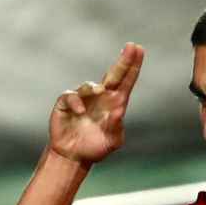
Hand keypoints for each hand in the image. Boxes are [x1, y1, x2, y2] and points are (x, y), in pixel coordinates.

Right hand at [49, 42, 144, 165]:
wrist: (74, 157)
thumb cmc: (96, 147)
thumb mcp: (112, 141)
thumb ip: (117, 128)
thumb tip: (118, 112)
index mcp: (115, 103)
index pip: (126, 82)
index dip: (133, 66)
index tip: (139, 49)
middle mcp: (101, 97)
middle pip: (113, 75)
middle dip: (123, 61)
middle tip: (132, 47)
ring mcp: (83, 99)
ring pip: (89, 86)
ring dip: (94, 87)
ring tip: (99, 91)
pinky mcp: (66, 104)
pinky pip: (71, 97)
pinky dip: (76, 102)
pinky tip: (80, 112)